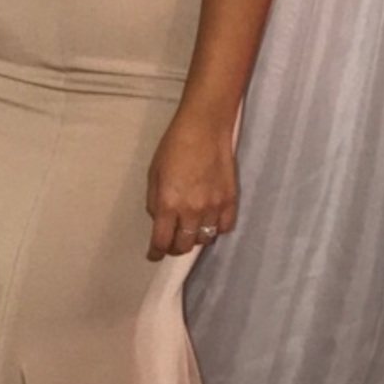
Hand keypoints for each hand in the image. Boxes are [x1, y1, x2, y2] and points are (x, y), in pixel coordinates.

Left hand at [146, 112, 236, 260]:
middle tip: (171, 242)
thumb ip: (154, 201)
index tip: (154, 255)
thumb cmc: (174, 146)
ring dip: (194, 238)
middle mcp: (191, 211)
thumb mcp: (153, 174)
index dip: (156, 253)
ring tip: (191, 229)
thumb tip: (159, 219)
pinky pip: (224, 228)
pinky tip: (210, 222)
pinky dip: (216, 229)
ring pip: (204, 239)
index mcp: (167, 204)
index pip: (161, 241)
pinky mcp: (230, 201)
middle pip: (183, 246)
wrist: (204, 127)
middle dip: (174, 248)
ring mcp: (213, 207)